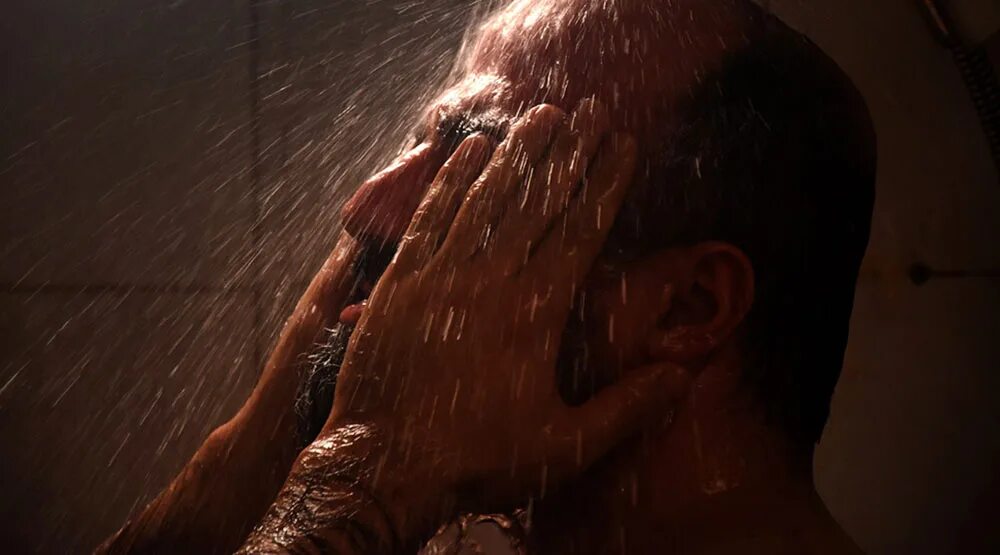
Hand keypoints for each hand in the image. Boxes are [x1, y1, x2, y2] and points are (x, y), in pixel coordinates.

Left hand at [321, 98, 690, 541]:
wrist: (383, 466)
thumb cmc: (477, 459)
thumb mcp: (565, 447)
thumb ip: (627, 408)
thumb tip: (683, 376)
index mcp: (536, 312)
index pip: (582, 229)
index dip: (606, 182)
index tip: (624, 144)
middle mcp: (491, 280)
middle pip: (539, 200)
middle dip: (571, 151)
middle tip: (592, 109)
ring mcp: (440, 274)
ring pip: (487, 196)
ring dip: (518, 152)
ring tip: (542, 115)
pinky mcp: (399, 281)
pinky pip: (430, 215)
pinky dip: (452, 179)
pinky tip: (471, 150)